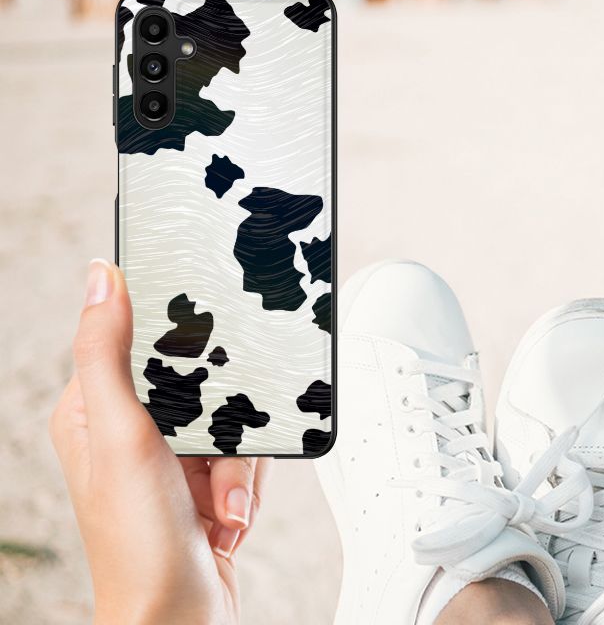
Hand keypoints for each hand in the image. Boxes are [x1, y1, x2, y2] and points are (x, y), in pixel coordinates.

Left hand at [50, 259, 270, 624]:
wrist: (180, 617)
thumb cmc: (139, 544)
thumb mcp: (122, 435)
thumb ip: (108, 353)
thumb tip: (101, 277)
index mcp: (93, 411)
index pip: (136, 341)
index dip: (176, 342)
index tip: (203, 347)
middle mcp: (131, 432)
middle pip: (201, 381)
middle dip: (222, 423)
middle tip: (211, 456)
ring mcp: (170, 459)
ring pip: (231, 418)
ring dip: (237, 464)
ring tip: (219, 502)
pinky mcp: (204, 482)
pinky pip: (246, 454)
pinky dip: (246, 484)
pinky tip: (228, 514)